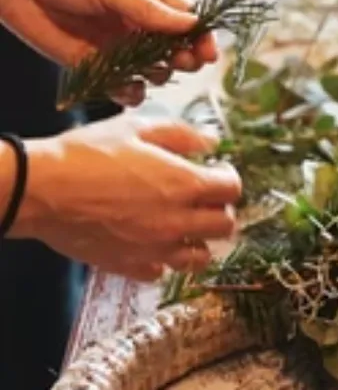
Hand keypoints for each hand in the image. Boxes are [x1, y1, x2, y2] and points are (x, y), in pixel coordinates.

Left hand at [0, 0, 217, 104]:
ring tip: (148, 72)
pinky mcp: (99, 66)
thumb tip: (192, 25)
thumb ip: (149, 9)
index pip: (188, 19)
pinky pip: (126, 87)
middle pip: (178, 49)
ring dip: (157, 76)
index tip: (208, 53)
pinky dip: (130, 92)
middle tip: (179, 62)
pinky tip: (125, 88)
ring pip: (156, 72)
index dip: (202, 36)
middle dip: (184, 59)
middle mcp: (140, 23)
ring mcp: (121, 46)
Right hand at [9, 116, 240, 280]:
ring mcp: (154, 248)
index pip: (233, 189)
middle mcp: (177, 221)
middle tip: (204, 198)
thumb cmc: (88, 154)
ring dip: (198, 240)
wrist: (42, 190)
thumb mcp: (138, 129)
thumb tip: (212, 140)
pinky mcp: (129, 266)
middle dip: (220, 210)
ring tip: (184, 224)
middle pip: (225, 226)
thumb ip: (182, 135)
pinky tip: (152, 241)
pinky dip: (162, 259)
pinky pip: (161, 271)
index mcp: (184, 184)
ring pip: (200, 257)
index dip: (228, 178)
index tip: (218, 171)